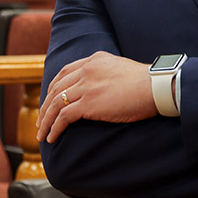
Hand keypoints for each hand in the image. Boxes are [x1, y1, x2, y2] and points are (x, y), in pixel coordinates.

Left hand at [36, 51, 155, 142]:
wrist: (156, 87)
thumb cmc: (147, 83)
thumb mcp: (121, 69)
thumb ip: (106, 74)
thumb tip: (101, 88)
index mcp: (94, 60)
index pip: (65, 72)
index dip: (53, 88)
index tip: (49, 100)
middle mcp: (87, 70)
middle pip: (56, 88)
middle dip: (45, 106)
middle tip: (41, 120)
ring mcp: (86, 86)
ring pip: (55, 104)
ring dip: (46, 121)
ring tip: (42, 134)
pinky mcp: (89, 103)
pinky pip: (63, 117)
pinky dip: (54, 128)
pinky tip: (52, 138)